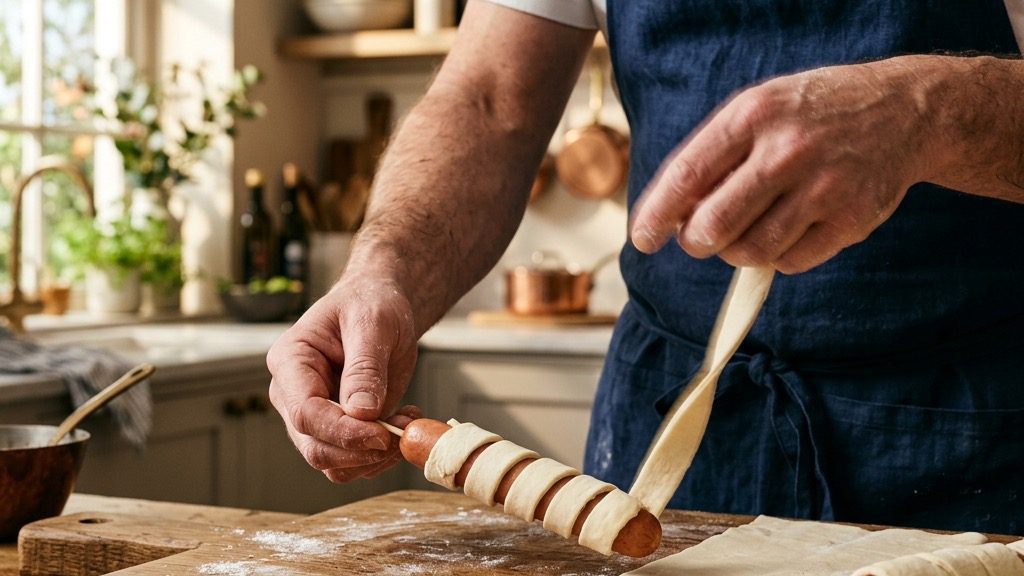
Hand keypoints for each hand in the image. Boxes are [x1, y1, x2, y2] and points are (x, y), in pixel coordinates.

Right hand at [267, 278, 420, 482]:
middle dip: (361, 450)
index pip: (304, 413)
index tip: (382, 434)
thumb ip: (365, 368)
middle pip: (315, 447)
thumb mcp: (372, 324)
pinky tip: (404, 421)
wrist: (380, 306)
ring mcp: (315, 417)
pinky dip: (383, 453)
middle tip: (402, 433)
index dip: (342, 431)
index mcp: (290, 362)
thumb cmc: (370, 303)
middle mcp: (293, 396)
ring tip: (407, 420)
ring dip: (376, 456)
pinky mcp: (339, 429)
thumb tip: (361, 414)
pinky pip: (355, 460)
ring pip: (334, 463)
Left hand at [630, 57, 938, 272]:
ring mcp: (824, 187)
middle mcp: (787, 151)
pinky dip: (777, 257)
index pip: (688, 176)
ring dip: (735, 252)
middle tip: (698, 239)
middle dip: (696, 241)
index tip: (642, 240)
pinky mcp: (852, 220)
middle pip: (716, 225)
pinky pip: (791, 262)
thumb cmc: (809, 115)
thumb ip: (712, 156)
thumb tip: (672, 215)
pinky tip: (785, 230)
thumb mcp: (757, 110)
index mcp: (753, 116)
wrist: (902, 111)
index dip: (657, 215)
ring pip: (751, 252)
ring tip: (744, 230)